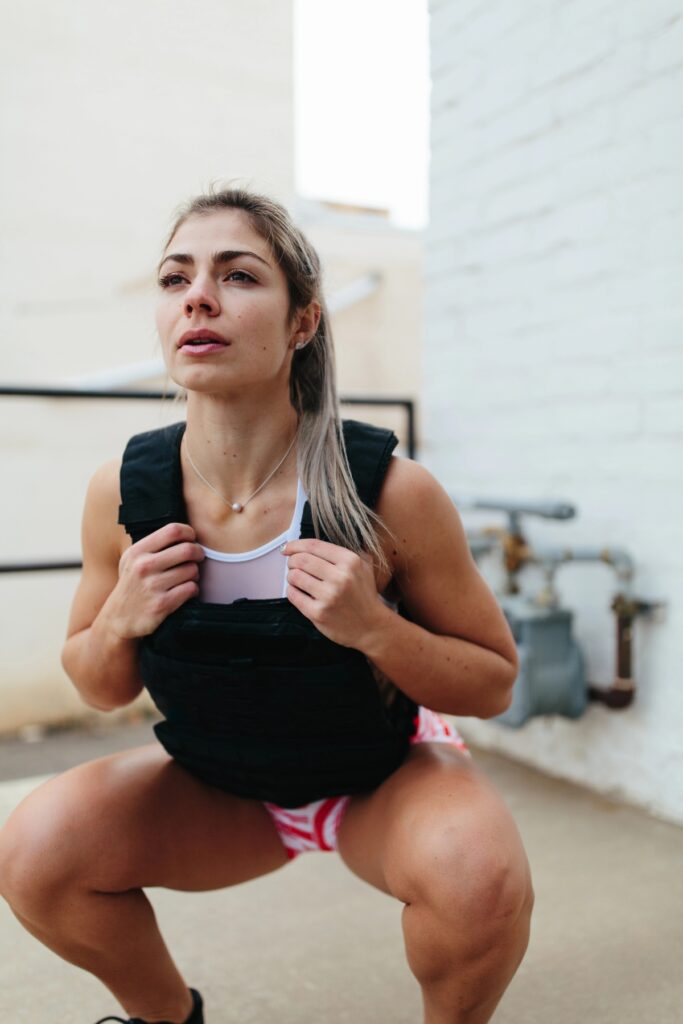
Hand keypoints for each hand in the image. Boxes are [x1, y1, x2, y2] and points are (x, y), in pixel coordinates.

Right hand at [107, 523, 204, 639]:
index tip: (191, 540)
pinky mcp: (162, 605)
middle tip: (198, 558)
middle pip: (187, 549)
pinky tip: (186, 591)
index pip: (173, 530)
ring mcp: (152, 586)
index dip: (189, 533)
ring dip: (195, 573)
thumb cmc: (132, 585)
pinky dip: (193, 589)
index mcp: (137, 552)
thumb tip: (185, 533)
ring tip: (188, 577)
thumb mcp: (132, 560)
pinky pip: (191, 589)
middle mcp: (144, 566)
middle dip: (198, 553)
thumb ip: (153, 546)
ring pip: (192, 570)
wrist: (118, 619)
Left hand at [280, 538, 389, 648]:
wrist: (371, 627)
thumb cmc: (364, 595)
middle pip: (301, 559)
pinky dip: (292, 591)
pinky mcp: (318, 613)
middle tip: (293, 565)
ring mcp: (328, 596)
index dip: (295, 544)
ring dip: (291, 576)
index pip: (314, 545)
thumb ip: (346, 551)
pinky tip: (299, 591)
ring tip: (298, 579)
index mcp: (350, 561)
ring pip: (294, 576)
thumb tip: (312, 544)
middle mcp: (340, 577)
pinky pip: (293, 595)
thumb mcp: (364, 566)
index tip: (287, 548)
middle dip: (292, 561)